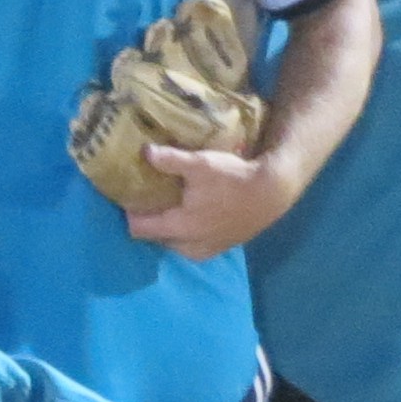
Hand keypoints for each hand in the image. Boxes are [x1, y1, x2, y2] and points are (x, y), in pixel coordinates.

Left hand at [123, 145, 299, 261]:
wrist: (272, 193)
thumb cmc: (233, 178)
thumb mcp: (200, 164)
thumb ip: (169, 160)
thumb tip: (145, 152)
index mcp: (180, 227)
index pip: (139, 229)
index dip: (130, 213)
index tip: (128, 196)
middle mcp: (191, 246)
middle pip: (156, 238)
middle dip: (150, 221)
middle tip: (149, 199)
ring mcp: (208, 249)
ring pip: (175, 243)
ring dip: (169, 228)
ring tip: (169, 205)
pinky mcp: (222, 247)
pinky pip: (193, 244)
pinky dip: (187, 232)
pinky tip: (192, 212)